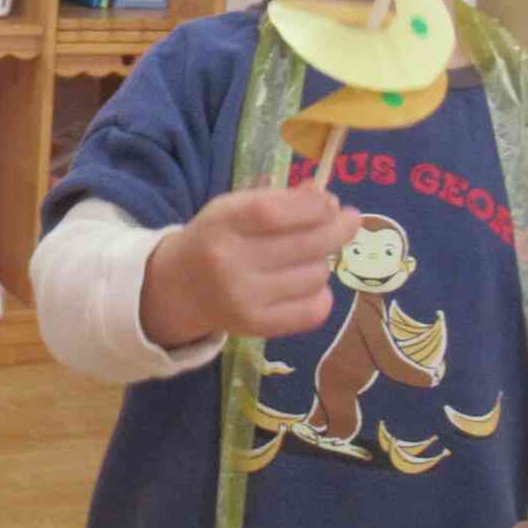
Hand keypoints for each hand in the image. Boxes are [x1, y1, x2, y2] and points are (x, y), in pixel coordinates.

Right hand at [141, 183, 362, 345]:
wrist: (178, 288)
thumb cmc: (215, 237)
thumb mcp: (234, 207)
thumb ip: (278, 200)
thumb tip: (326, 200)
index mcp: (221, 224)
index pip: (273, 213)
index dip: (312, 207)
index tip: (333, 203)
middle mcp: (230, 263)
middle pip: (304, 245)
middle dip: (337, 230)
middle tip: (348, 221)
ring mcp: (244, 299)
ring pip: (315, 276)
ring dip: (323, 262)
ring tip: (310, 257)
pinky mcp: (257, 327)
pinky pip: (313, 311)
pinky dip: (322, 295)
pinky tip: (310, 284)